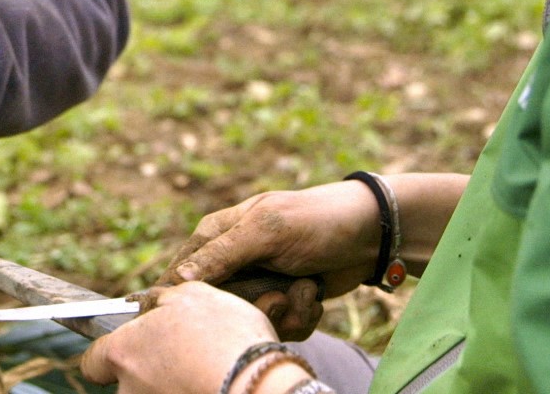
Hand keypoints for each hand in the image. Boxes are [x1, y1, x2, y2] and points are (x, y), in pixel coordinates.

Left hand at [79, 282, 304, 393]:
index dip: (108, 356)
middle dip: (146, 374)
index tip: (130, 352)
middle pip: (124, 384)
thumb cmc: (224, 337)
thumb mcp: (194, 296)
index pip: (92, 363)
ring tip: (202, 373)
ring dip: (169, 385)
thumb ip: (164, 298)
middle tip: (178, 361)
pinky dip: (189, 391)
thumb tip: (153, 302)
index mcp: (122, 352)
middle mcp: (128, 389)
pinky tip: (210, 385)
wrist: (257, 385)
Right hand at [160, 183, 381, 339]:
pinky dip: (302, 317)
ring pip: (252, 322)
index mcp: (215, 235)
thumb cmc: (316, 221)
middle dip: (255, 308)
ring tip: (303, 288)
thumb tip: (179, 279)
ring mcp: (258, 284)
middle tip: (278, 294)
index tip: (215, 309)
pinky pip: (279, 327)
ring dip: (285, 313)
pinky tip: (314, 294)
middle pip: (219, 308)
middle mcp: (232, 262)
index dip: (191, 298)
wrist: (370, 234)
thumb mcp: (267, 233)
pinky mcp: (282, 302)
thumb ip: (221, 254)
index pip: (181, 275)